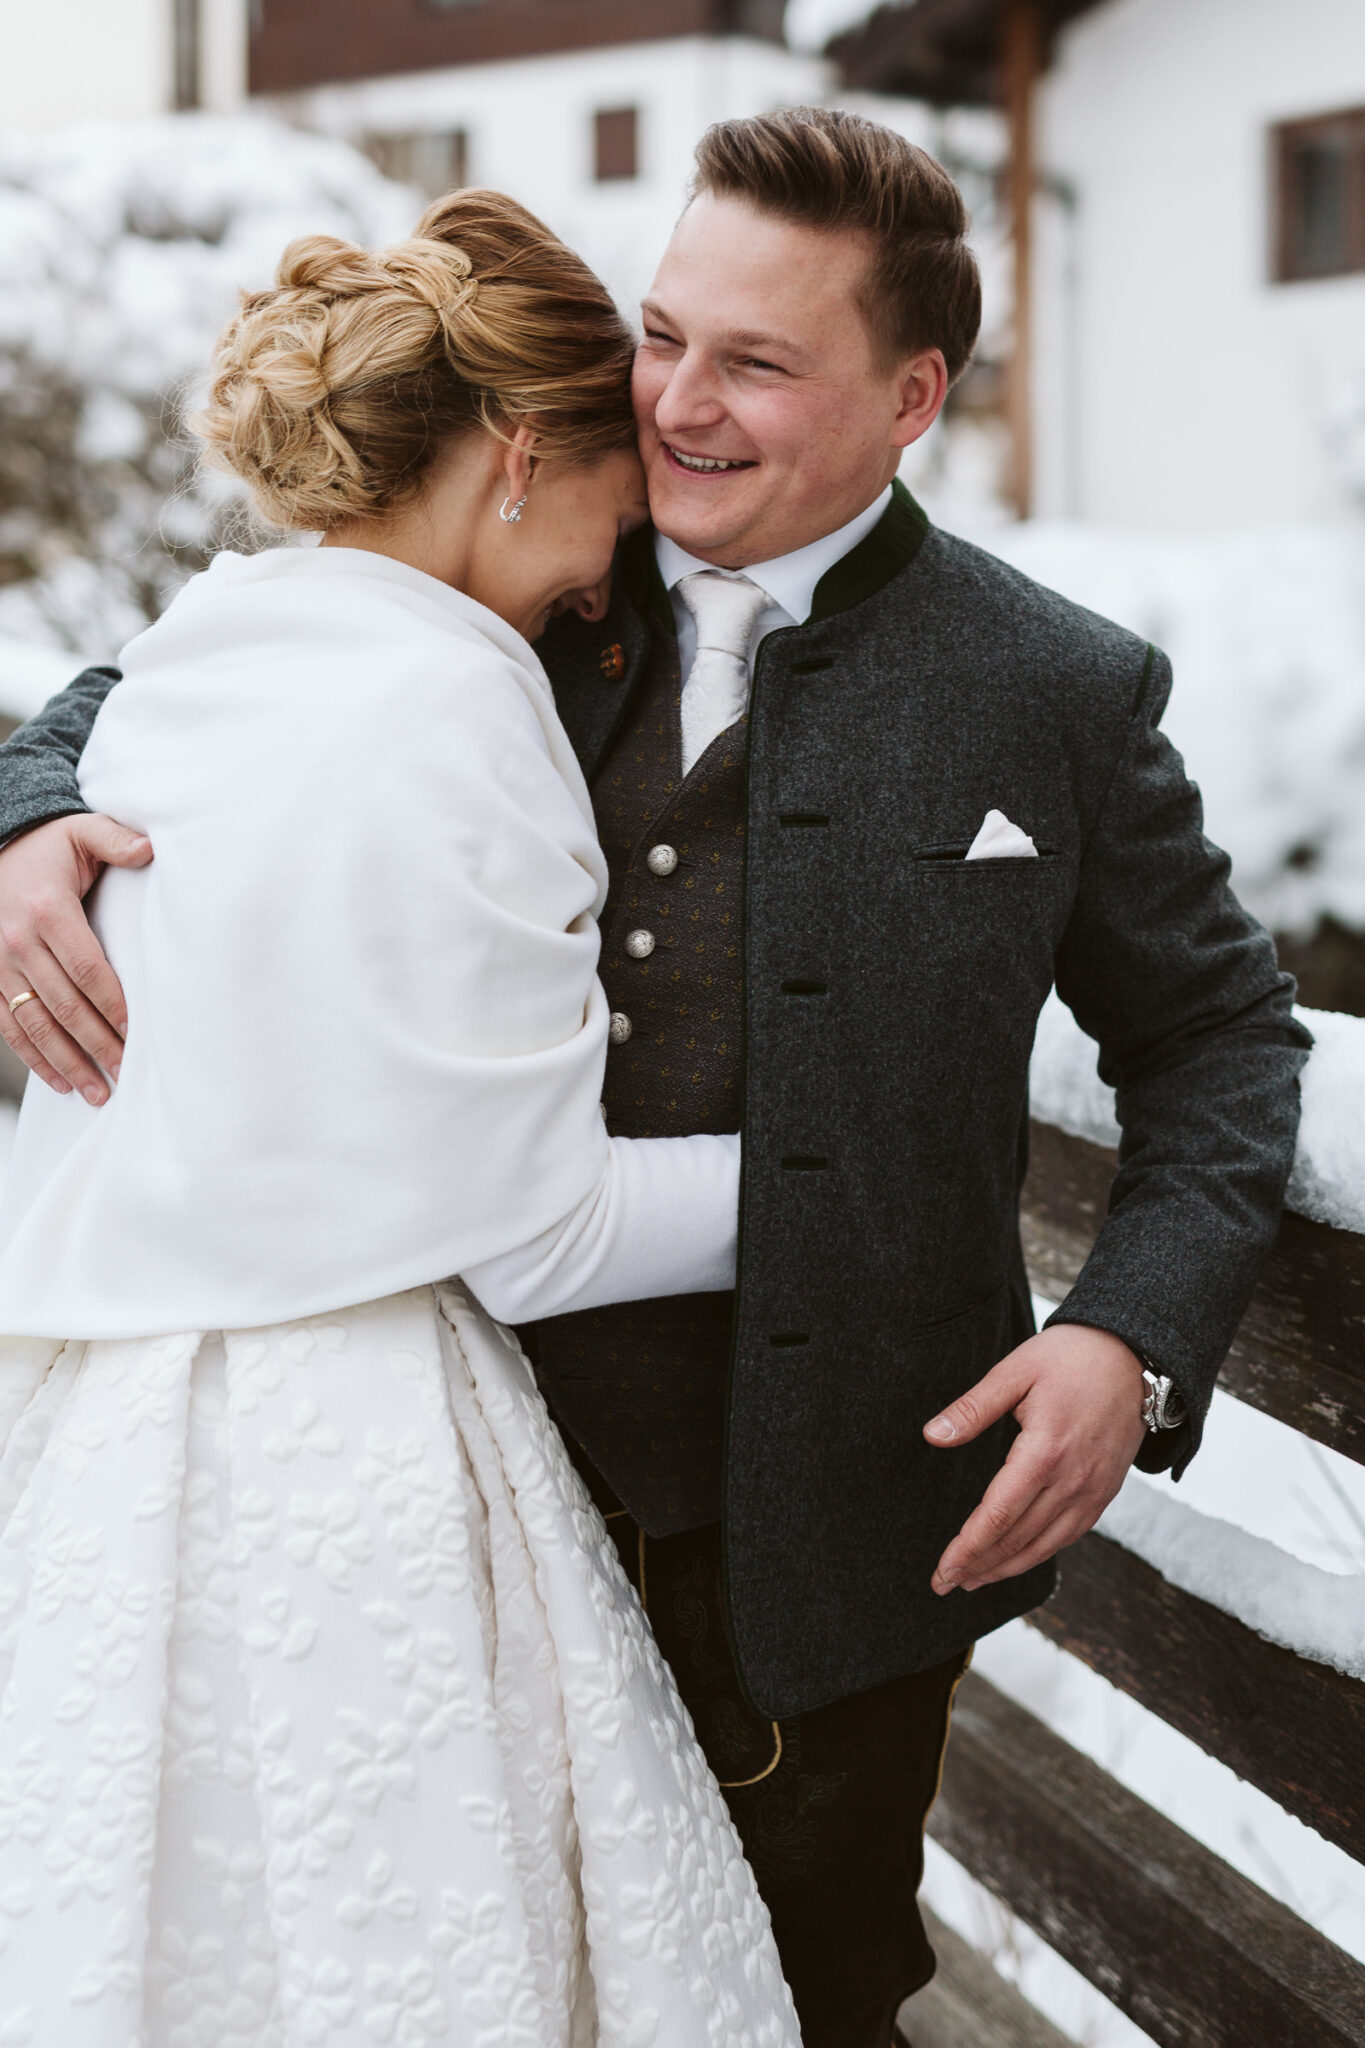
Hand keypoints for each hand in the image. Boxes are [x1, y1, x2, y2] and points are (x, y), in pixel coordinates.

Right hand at [0, 814, 150, 1103]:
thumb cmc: (48, 846)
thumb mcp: (80, 832)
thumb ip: (115, 838)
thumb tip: (149, 849)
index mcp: (47, 910)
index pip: (87, 969)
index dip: (113, 1005)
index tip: (138, 1033)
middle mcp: (16, 940)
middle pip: (64, 1004)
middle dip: (97, 1043)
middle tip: (127, 1072)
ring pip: (34, 1023)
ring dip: (67, 1062)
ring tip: (97, 1092)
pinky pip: (7, 1025)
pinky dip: (33, 1057)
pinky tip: (59, 1082)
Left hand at [924, 1323, 1147, 1594]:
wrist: (1134, 1355)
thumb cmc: (1070, 1357)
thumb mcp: (1014, 1371)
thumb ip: (972, 1408)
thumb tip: (932, 1436)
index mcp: (1044, 1451)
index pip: (997, 1516)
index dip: (967, 1548)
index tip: (942, 1570)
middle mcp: (1072, 1480)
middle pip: (1018, 1539)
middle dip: (979, 1566)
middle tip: (945, 1583)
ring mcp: (1093, 1490)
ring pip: (1045, 1545)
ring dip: (1007, 1568)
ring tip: (974, 1580)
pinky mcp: (1105, 1491)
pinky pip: (1070, 1534)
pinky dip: (1041, 1554)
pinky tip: (1019, 1558)